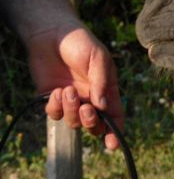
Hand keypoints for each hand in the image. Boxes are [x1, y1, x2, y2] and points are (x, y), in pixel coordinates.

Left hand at [26, 25, 122, 149]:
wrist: (52, 34)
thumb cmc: (81, 43)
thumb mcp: (99, 58)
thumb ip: (102, 82)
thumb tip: (102, 106)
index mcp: (107, 90)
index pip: (115, 116)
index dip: (116, 132)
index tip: (112, 144)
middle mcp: (91, 99)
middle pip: (95, 125)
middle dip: (91, 122)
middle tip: (85, 109)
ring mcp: (72, 101)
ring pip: (74, 122)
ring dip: (71, 111)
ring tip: (67, 91)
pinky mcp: (53, 99)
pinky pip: (55, 114)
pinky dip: (56, 107)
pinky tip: (57, 90)